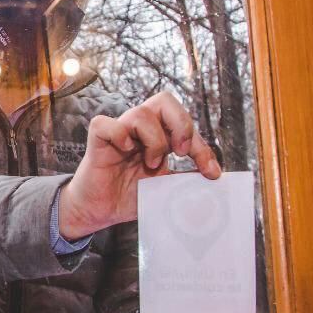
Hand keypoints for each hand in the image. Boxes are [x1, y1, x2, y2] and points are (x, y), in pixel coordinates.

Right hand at [57, 91, 220, 239]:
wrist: (101, 211)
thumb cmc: (130, 196)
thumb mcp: (167, 187)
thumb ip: (187, 177)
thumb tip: (215, 175)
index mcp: (158, 136)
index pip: (185, 124)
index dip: (202, 146)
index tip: (211, 173)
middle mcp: (140, 129)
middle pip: (165, 100)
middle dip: (181, 125)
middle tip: (180, 153)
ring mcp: (119, 132)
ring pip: (141, 113)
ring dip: (154, 140)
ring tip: (151, 163)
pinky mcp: (97, 140)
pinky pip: (105, 124)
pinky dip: (119, 136)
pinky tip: (124, 152)